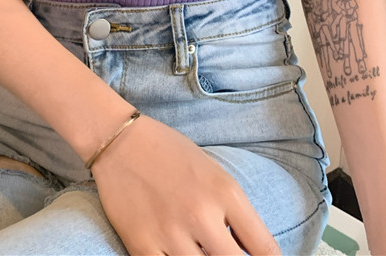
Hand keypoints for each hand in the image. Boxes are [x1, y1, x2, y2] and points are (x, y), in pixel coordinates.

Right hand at [90, 114, 280, 255]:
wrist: (120, 140)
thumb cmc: (170, 152)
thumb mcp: (213, 172)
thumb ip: (234, 212)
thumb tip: (250, 251)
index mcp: (225, 193)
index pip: (265, 249)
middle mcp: (201, 214)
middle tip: (225, 253)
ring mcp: (171, 233)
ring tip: (199, 251)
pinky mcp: (141, 244)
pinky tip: (176, 255)